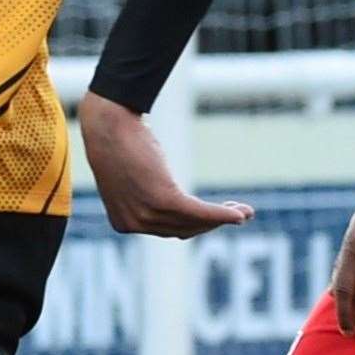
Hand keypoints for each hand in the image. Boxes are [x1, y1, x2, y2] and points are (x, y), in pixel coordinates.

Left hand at [77, 91, 252, 237]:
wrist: (108, 123)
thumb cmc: (119, 143)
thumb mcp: (131, 177)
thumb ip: (146, 195)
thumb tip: (171, 202)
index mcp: (123, 222)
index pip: (168, 231)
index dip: (198, 225)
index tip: (219, 216)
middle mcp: (132, 224)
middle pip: (184, 230)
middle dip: (214, 223)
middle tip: (240, 214)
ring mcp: (146, 214)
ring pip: (193, 223)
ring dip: (223, 218)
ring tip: (246, 212)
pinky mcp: (161, 199)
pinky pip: (198, 212)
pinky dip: (221, 214)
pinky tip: (238, 213)